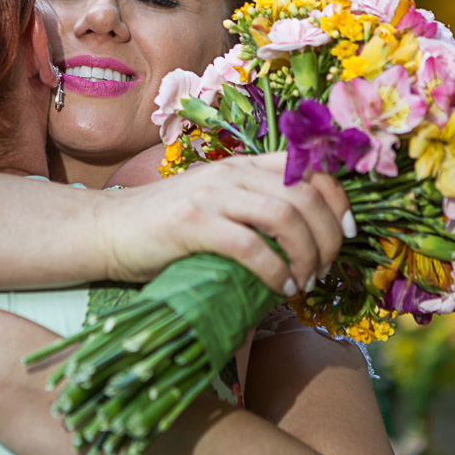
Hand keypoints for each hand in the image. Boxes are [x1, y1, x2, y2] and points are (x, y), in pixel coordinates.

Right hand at [100, 152, 354, 295]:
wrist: (107, 230)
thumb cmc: (165, 227)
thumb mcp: (216, 204)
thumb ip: (253, 208)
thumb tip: (304, 240)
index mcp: (243, 165)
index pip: (310, 168)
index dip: (339, 200)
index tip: (346, 234)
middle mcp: (231, 173)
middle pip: (305, 194)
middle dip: (328, 236)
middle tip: (324, 269)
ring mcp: (212, 195)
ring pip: (284, 217)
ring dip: (306, 255)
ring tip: (304, 281)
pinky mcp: (192, 224)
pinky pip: (250, 246)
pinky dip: (274, 270)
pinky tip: (278, 288)